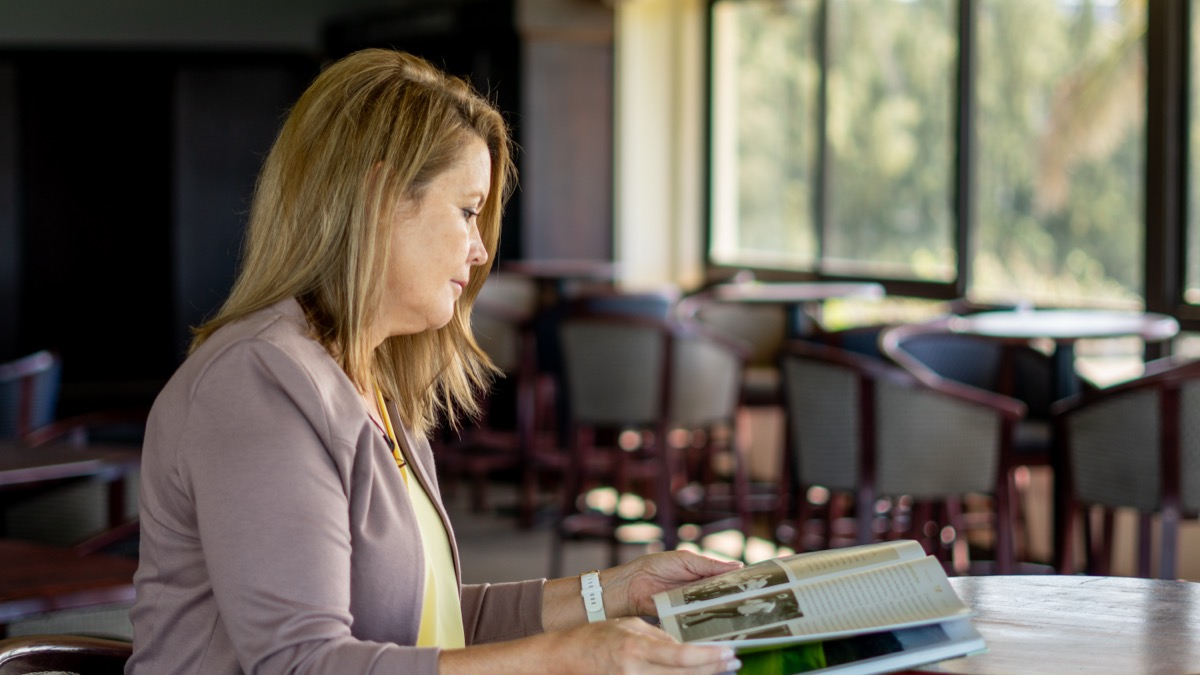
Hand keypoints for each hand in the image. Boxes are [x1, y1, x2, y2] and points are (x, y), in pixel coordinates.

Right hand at [440, 617, 741, 674]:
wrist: (562, 657)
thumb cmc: (596, 636)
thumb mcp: (628, 626)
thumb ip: (657, 636)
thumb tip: (688, 644)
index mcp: (635, 648)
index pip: (682, 656)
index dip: (710, 657)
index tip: (729, 652)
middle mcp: (634, 671)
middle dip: (713, 671)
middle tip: (733, 663)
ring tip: (720, 672)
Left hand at [603, 551, 742, 617]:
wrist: (632, 584)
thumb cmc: (657, 566)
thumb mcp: (686, 560)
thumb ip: (710, 565)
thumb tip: (739, 566)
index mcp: (702, 573)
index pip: (726, 578)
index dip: (739, 581)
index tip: (757, 584)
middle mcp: (700, 590)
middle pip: (722, 594)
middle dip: (735, 596)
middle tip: (754, 599)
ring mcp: (692, 604)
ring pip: (713, 607)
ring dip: (723, 608)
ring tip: (741, 610)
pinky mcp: (684, 617)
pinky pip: (699, 619)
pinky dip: (708, 619)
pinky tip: (719, 620)